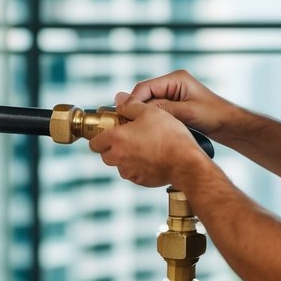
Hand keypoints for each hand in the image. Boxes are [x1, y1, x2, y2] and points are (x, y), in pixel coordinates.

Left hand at [89, 93, 210, 187]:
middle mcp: (119, 158)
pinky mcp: (141, 181)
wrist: (186, 162)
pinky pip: (134, 173)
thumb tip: (119, 99)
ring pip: (120, 164)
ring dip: (126, 157)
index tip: (111, 130)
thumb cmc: (169, 135)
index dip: (100, 135)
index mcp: (117, 139)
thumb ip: (131, 105)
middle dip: (113, 146)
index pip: (94, 142)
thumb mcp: (150, 111)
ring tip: (144, 146)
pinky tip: (153, 157)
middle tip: (128, 137)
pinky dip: (139, 166)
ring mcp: (130, 172)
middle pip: (105, 154)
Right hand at [127, 69, 236, 138]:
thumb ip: (161, 108)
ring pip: (149, 105)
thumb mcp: (186, 112)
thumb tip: (135, 105)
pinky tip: (149, 131)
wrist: (230, 125)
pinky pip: (157, 111)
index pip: (145, 87)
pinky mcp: (174, 105)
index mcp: (176, 78)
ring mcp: (173, 94)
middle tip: (128, 126)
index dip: (133, 101)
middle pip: (145, 95)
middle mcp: (172, 83)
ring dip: (144, 116)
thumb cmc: (213, 116)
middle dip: (137, 110)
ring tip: (137, 130)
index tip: (125, 117)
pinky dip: (152, 120)